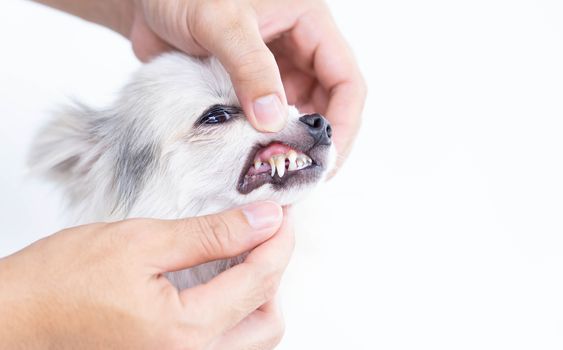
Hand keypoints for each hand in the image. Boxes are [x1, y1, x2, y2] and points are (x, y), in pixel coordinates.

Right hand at [0, 202, 292, 349]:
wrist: (18, 319)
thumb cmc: (62, 282)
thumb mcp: (141, 242)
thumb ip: (211, 234)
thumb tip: (263, 219)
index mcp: (186, 332)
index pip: (260, 280)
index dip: (278, 240)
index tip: (282, 214)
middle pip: (268, 320)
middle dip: (274, 272)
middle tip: (265, 233)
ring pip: (253, 339)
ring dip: (258, 296)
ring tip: (244, 255)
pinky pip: (227, 346)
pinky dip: (236, 313)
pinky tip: (221, 282)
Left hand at [129, 0, 365, 170]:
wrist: (144, 1)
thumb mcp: (221, 22)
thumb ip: (249, 68)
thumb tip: (273, 123)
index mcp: (308, 23)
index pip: (345, 80)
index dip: (343, 123)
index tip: (326, 159)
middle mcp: (298, 48)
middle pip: (329, 103)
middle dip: (320, 141)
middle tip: (303, 176)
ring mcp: (274, 69)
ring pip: (300, 113)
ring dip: (293, 142)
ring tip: (281, 172)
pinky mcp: (250, 85)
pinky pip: (268, 117)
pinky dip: (266, 139)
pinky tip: (257, 157)